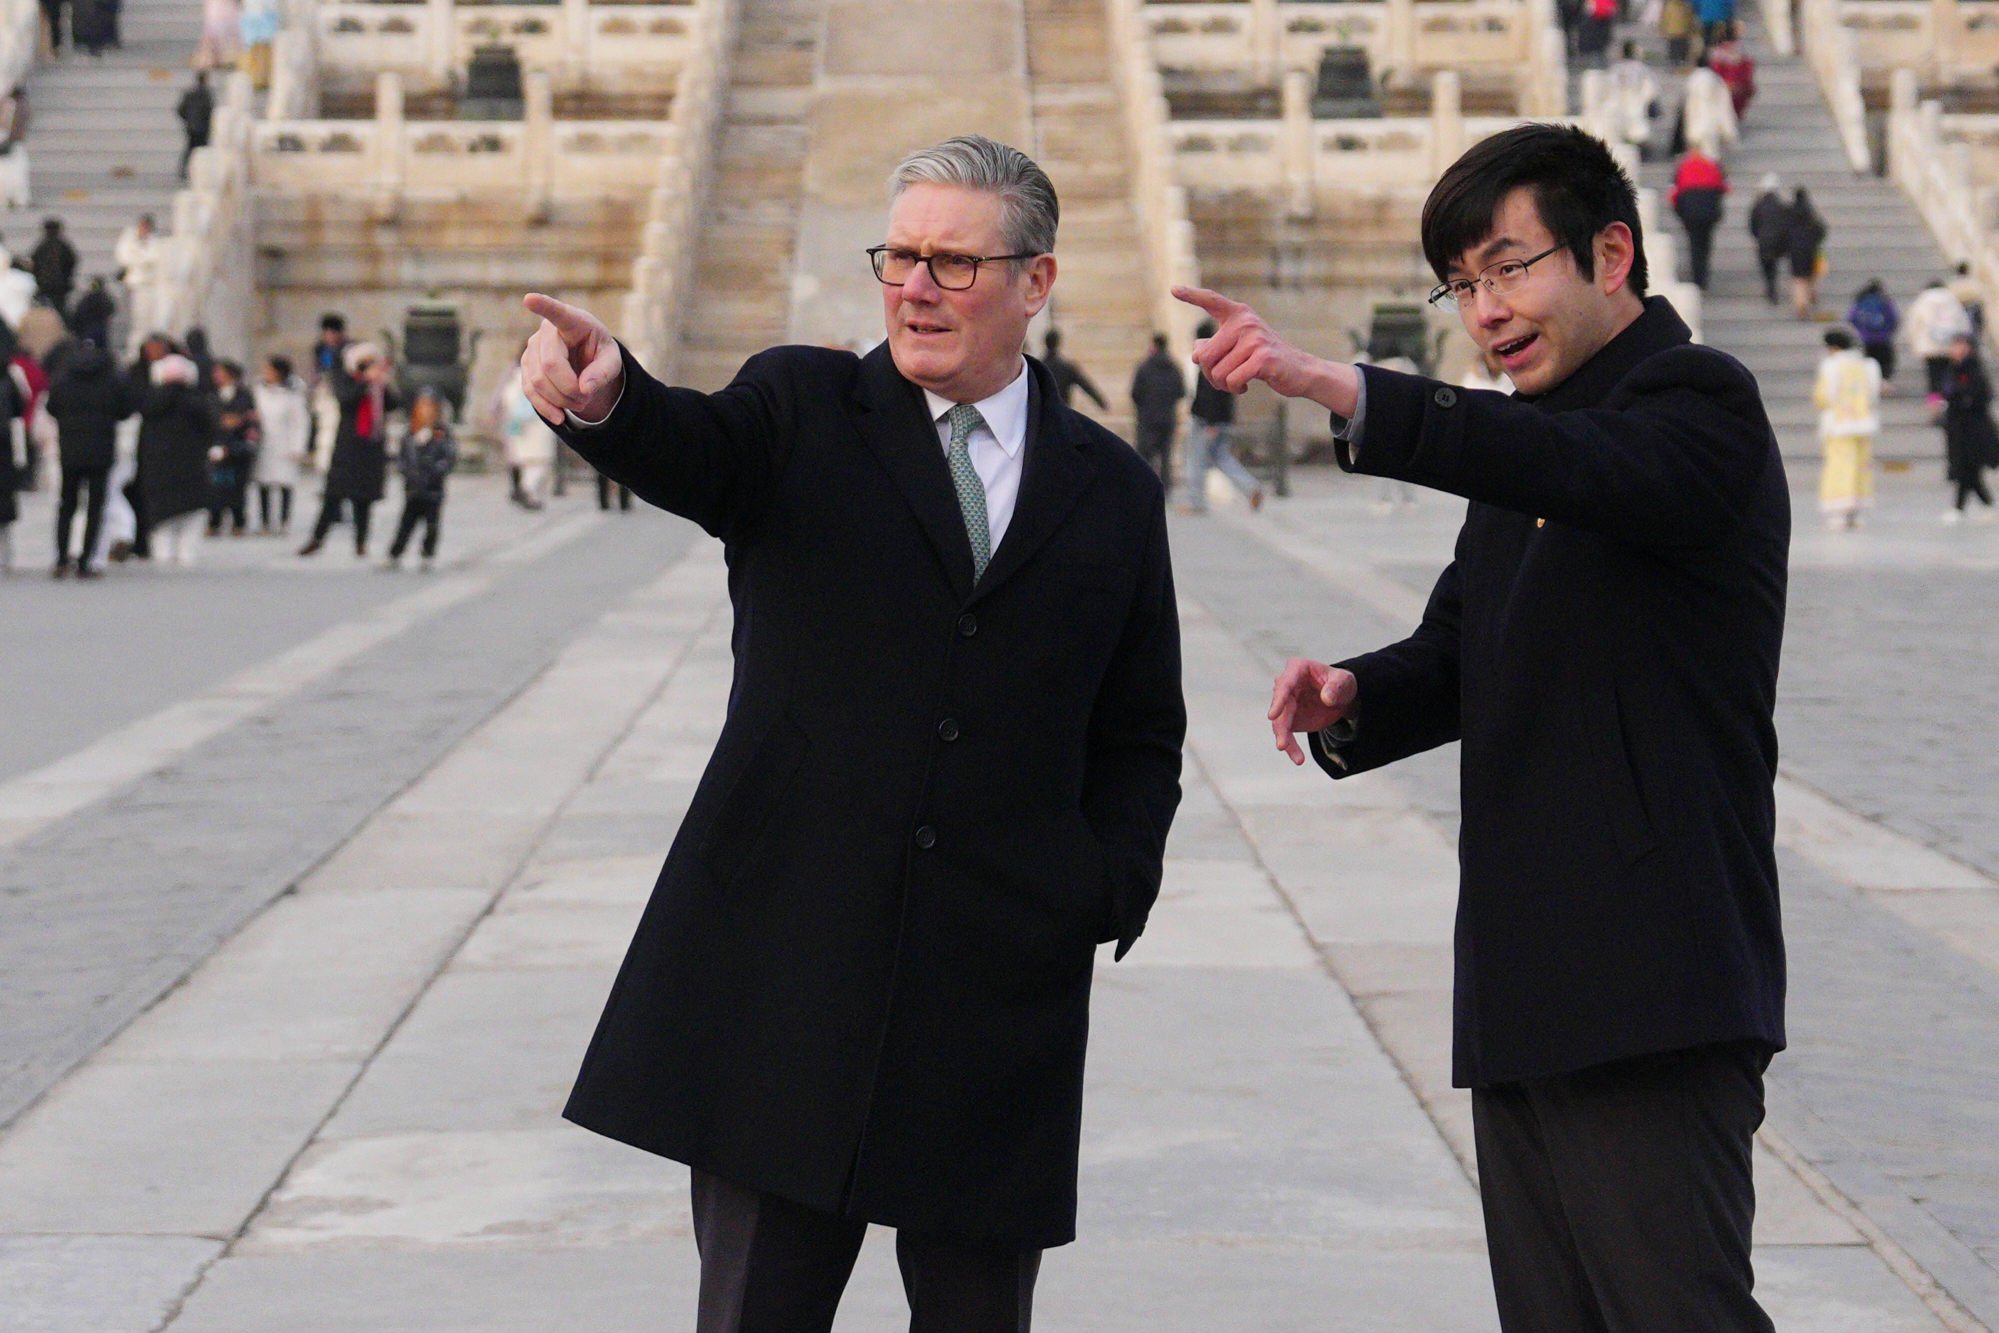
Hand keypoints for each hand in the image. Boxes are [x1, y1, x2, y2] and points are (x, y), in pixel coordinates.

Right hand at [522, 292, 622, 425]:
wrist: (585, 360)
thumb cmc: (599, 353)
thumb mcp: (612, 361)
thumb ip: (603, 373)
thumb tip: (584, 389)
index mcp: (572, 321)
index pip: (557, 312)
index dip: (543, 306)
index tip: (529, 299)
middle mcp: (546, 331)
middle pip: (550, 365)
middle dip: (570, 389)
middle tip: (587, 398)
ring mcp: (532, 348)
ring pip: (538, 381)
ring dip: (561, 400)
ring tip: (580, 403)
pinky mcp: (526, 367)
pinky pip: (529, 390)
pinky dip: (545, 407)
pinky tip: (559, 417)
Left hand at [1173, 285, 1359, 415]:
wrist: (1298, 370)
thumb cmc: (1262, 358)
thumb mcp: (1237, 348)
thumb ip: (1215, 347)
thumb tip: (1196, 352)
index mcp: (1238, 315)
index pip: (1211, 301)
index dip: (1191, 295)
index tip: (1173, 289)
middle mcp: (1245, 322)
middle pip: (1204, 356)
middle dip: (1209, 375)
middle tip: (1223, 379)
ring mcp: (1255, 338)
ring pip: (1218, 372)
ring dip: (1223, 384)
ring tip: (1237, 381)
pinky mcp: (1263, 357)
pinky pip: (1232, 380)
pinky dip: (1235, 388)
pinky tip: (1245, 386)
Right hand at [1267, 658, 1357, 765]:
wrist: (1342, 698)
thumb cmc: (1340, 683)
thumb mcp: (1345, 681)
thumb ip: (1336, 687)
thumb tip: (1326, 698)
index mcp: (1297, 670)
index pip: (1285, 684)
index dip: (1278, 700)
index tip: (1272, 715)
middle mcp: (1286, 686)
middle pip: (1280, 708)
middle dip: (1281, 727)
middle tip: (1282, 745)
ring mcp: (1286, 704)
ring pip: (1280, 724)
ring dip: (1286, 740)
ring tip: (1297, 758)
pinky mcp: (1289, 719)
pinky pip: (1287, 734)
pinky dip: (1292, 747)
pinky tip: (1298, 758)